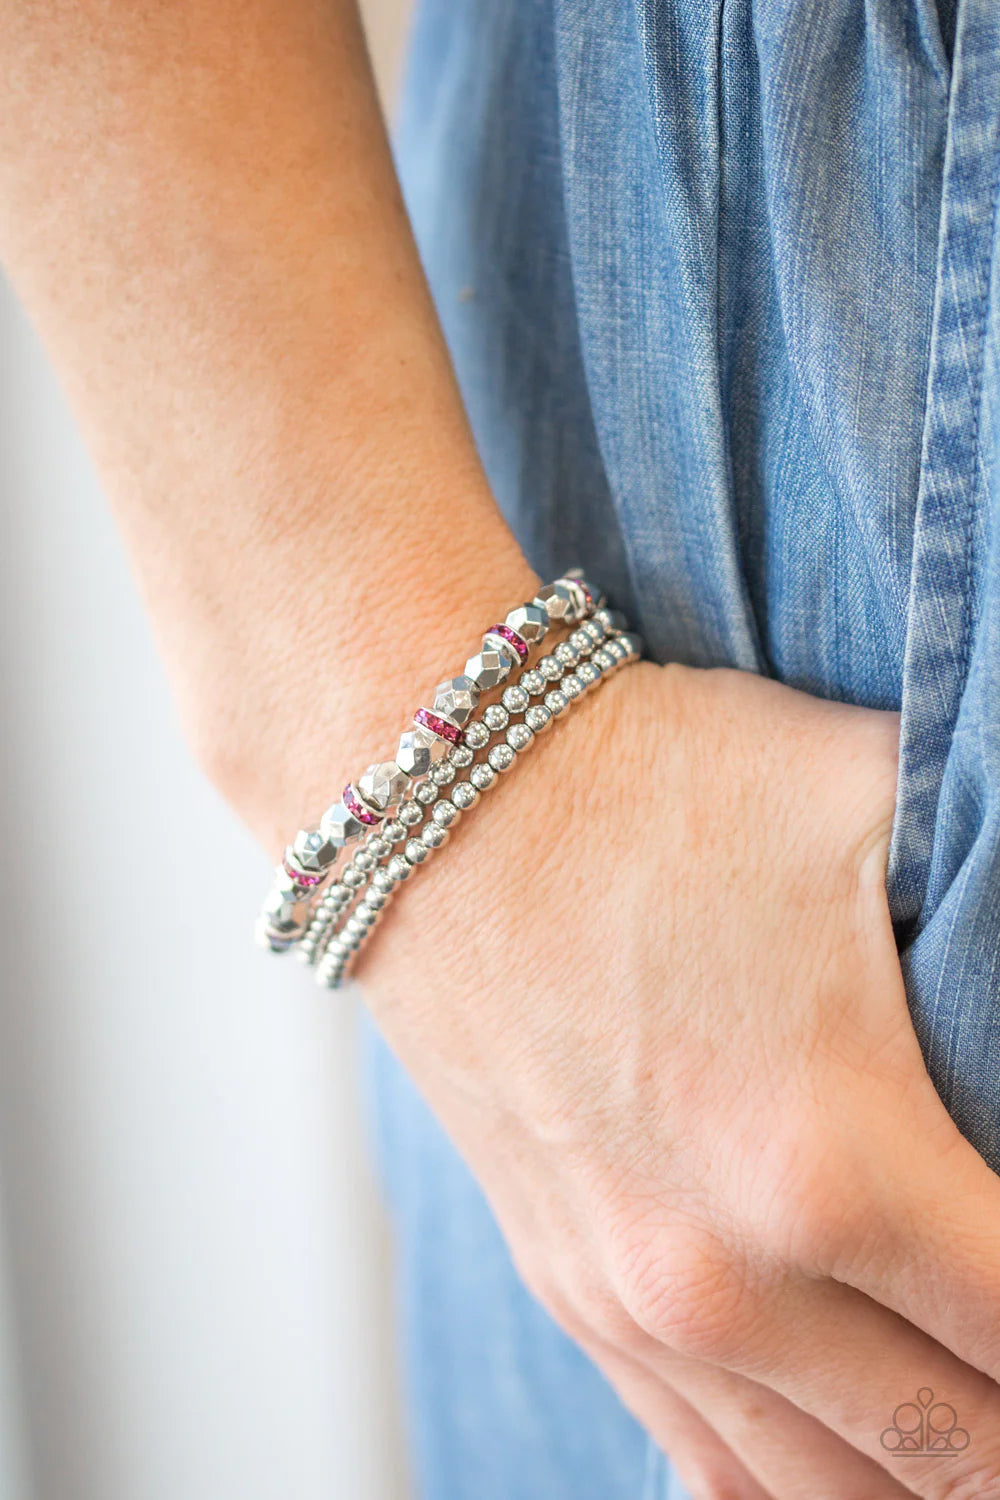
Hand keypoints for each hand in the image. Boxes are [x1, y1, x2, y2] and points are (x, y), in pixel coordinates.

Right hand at [354, 660, 999, 1496]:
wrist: (437, 800)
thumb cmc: (655, 791)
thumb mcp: (875, 800)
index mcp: (832, 1162)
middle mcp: (726, 1274)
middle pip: (954, 1450)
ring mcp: (631, 1300)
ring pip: (828, 1491)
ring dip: (928, 1478)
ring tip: (977, 1431)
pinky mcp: (570, 1288)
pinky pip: (708, 1462)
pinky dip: (801, 1486)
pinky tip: (852, 1463)